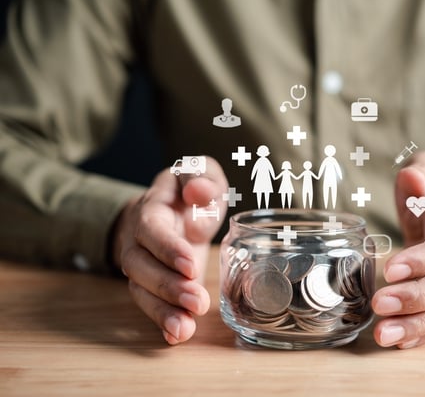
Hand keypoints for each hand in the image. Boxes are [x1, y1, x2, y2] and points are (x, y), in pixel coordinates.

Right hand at [112, 157, 227, 344]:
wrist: (169, 205)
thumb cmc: (189, 189)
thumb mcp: (199, 173)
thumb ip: (201, 178)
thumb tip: (197, 193)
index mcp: (152, 209)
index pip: (151, 229)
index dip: (166, 248)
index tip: (190, 266)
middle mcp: (138, 239)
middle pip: (139, 265)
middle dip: (167, 286)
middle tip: (197, 301)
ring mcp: (142, 264)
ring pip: (140, 290)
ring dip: (162, 311)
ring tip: (185, 328)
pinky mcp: (152, 283)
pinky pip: (149, 303)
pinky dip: (161, 321)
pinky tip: (178, 336)